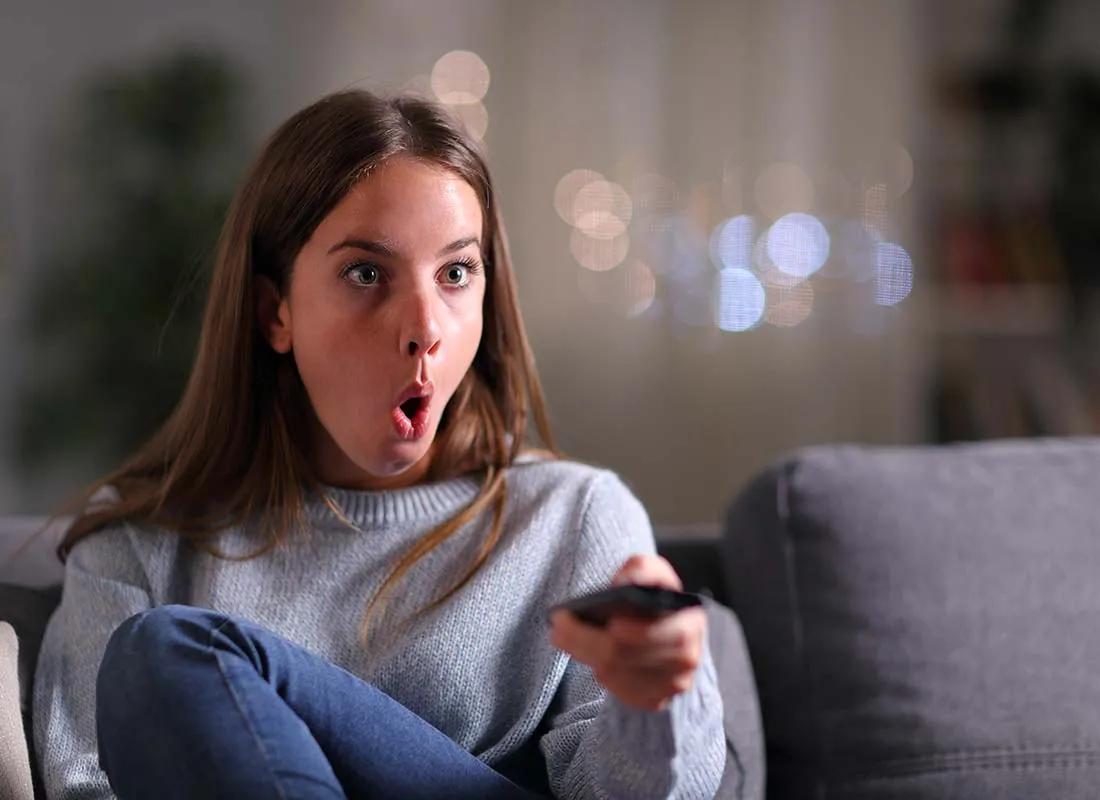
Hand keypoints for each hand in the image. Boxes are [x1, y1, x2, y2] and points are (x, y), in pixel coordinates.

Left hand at [549, 554, 706, 710]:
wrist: (663, 632)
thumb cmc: (654, 601)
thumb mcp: (654, 575)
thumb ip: (643, 569)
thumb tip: (627, 580)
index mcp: (692, 622)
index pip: (672, 634)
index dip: (640, 632)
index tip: (612, 623)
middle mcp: (688, 658)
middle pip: (629, 656)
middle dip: (587, 639)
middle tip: (559, 623)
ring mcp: (671, 684)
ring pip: (617, 674)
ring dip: (584, 653)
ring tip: (561, 634)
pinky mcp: (654, 700)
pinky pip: (617, 690)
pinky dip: (597, 670)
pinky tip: (585, 653)